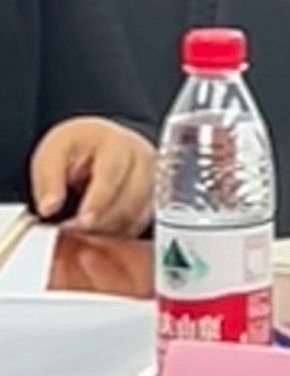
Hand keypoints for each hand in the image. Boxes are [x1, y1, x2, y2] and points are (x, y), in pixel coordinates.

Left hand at [29, 118, 154, 236]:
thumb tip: (49, 206)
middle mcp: (142, 158)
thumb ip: (48, 179)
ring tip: (85, 233)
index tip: (83, 220)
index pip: (112, 172)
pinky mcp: (155, 198)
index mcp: (116, 142)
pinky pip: (142, 222)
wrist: (98, 146)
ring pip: (139, 212)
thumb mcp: (52, 154)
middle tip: (77, 231)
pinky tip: (101, 232)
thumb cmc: (77, 149)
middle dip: (104, 220)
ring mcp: (154, 178)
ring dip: (111, 228)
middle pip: (132, 196)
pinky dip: (121, 232)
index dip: (98, 200)